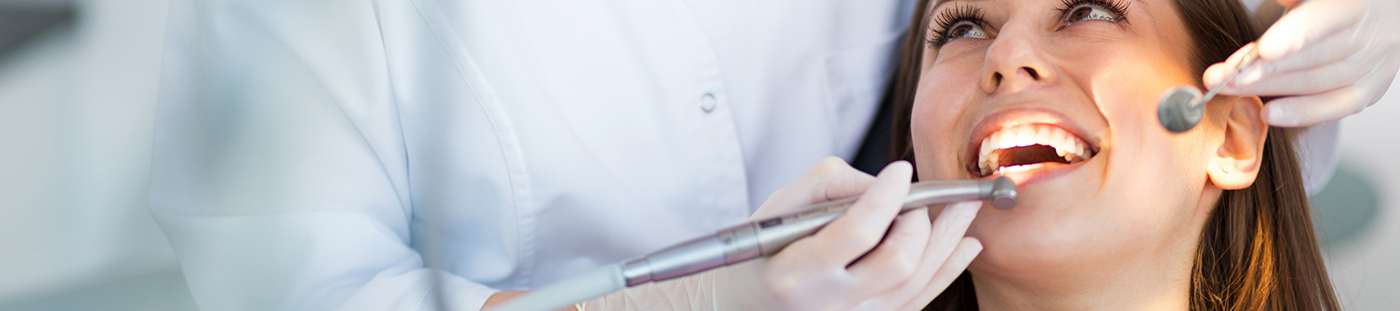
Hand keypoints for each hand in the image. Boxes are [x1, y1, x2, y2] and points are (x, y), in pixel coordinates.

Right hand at [711, 158, 982, 310]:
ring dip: (948, 241)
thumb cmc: (760, 252)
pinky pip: (920, 300)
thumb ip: (832, 185)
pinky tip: (966, 245)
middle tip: (921, 197)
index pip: (859, 231)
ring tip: (966, 208)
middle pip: (899, 260)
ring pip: (918, 281)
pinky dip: (947, 270)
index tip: (900, 170)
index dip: (887, 196)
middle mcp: (830, 304)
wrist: (746, 305)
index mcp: (798, 272)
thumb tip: (888, 184)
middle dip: (921, 221)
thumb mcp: (778, 208)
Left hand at [1203, 0, 1399, 126]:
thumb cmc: (1329, 6)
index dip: (1295, 36)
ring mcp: (1375, 64)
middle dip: (1266, 68)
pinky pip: (1336, 106)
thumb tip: (1279, 0)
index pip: (1324, 20)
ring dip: (1271, 89)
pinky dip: (1302, 113)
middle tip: (1226, 76)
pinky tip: (1268, 114)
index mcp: (1356, 4)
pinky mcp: (1370, 89)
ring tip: (1232, 90)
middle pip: (1314, 56)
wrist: (1370, 20)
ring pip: (1319, 82)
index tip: (1264, 49)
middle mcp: (1372, 33)